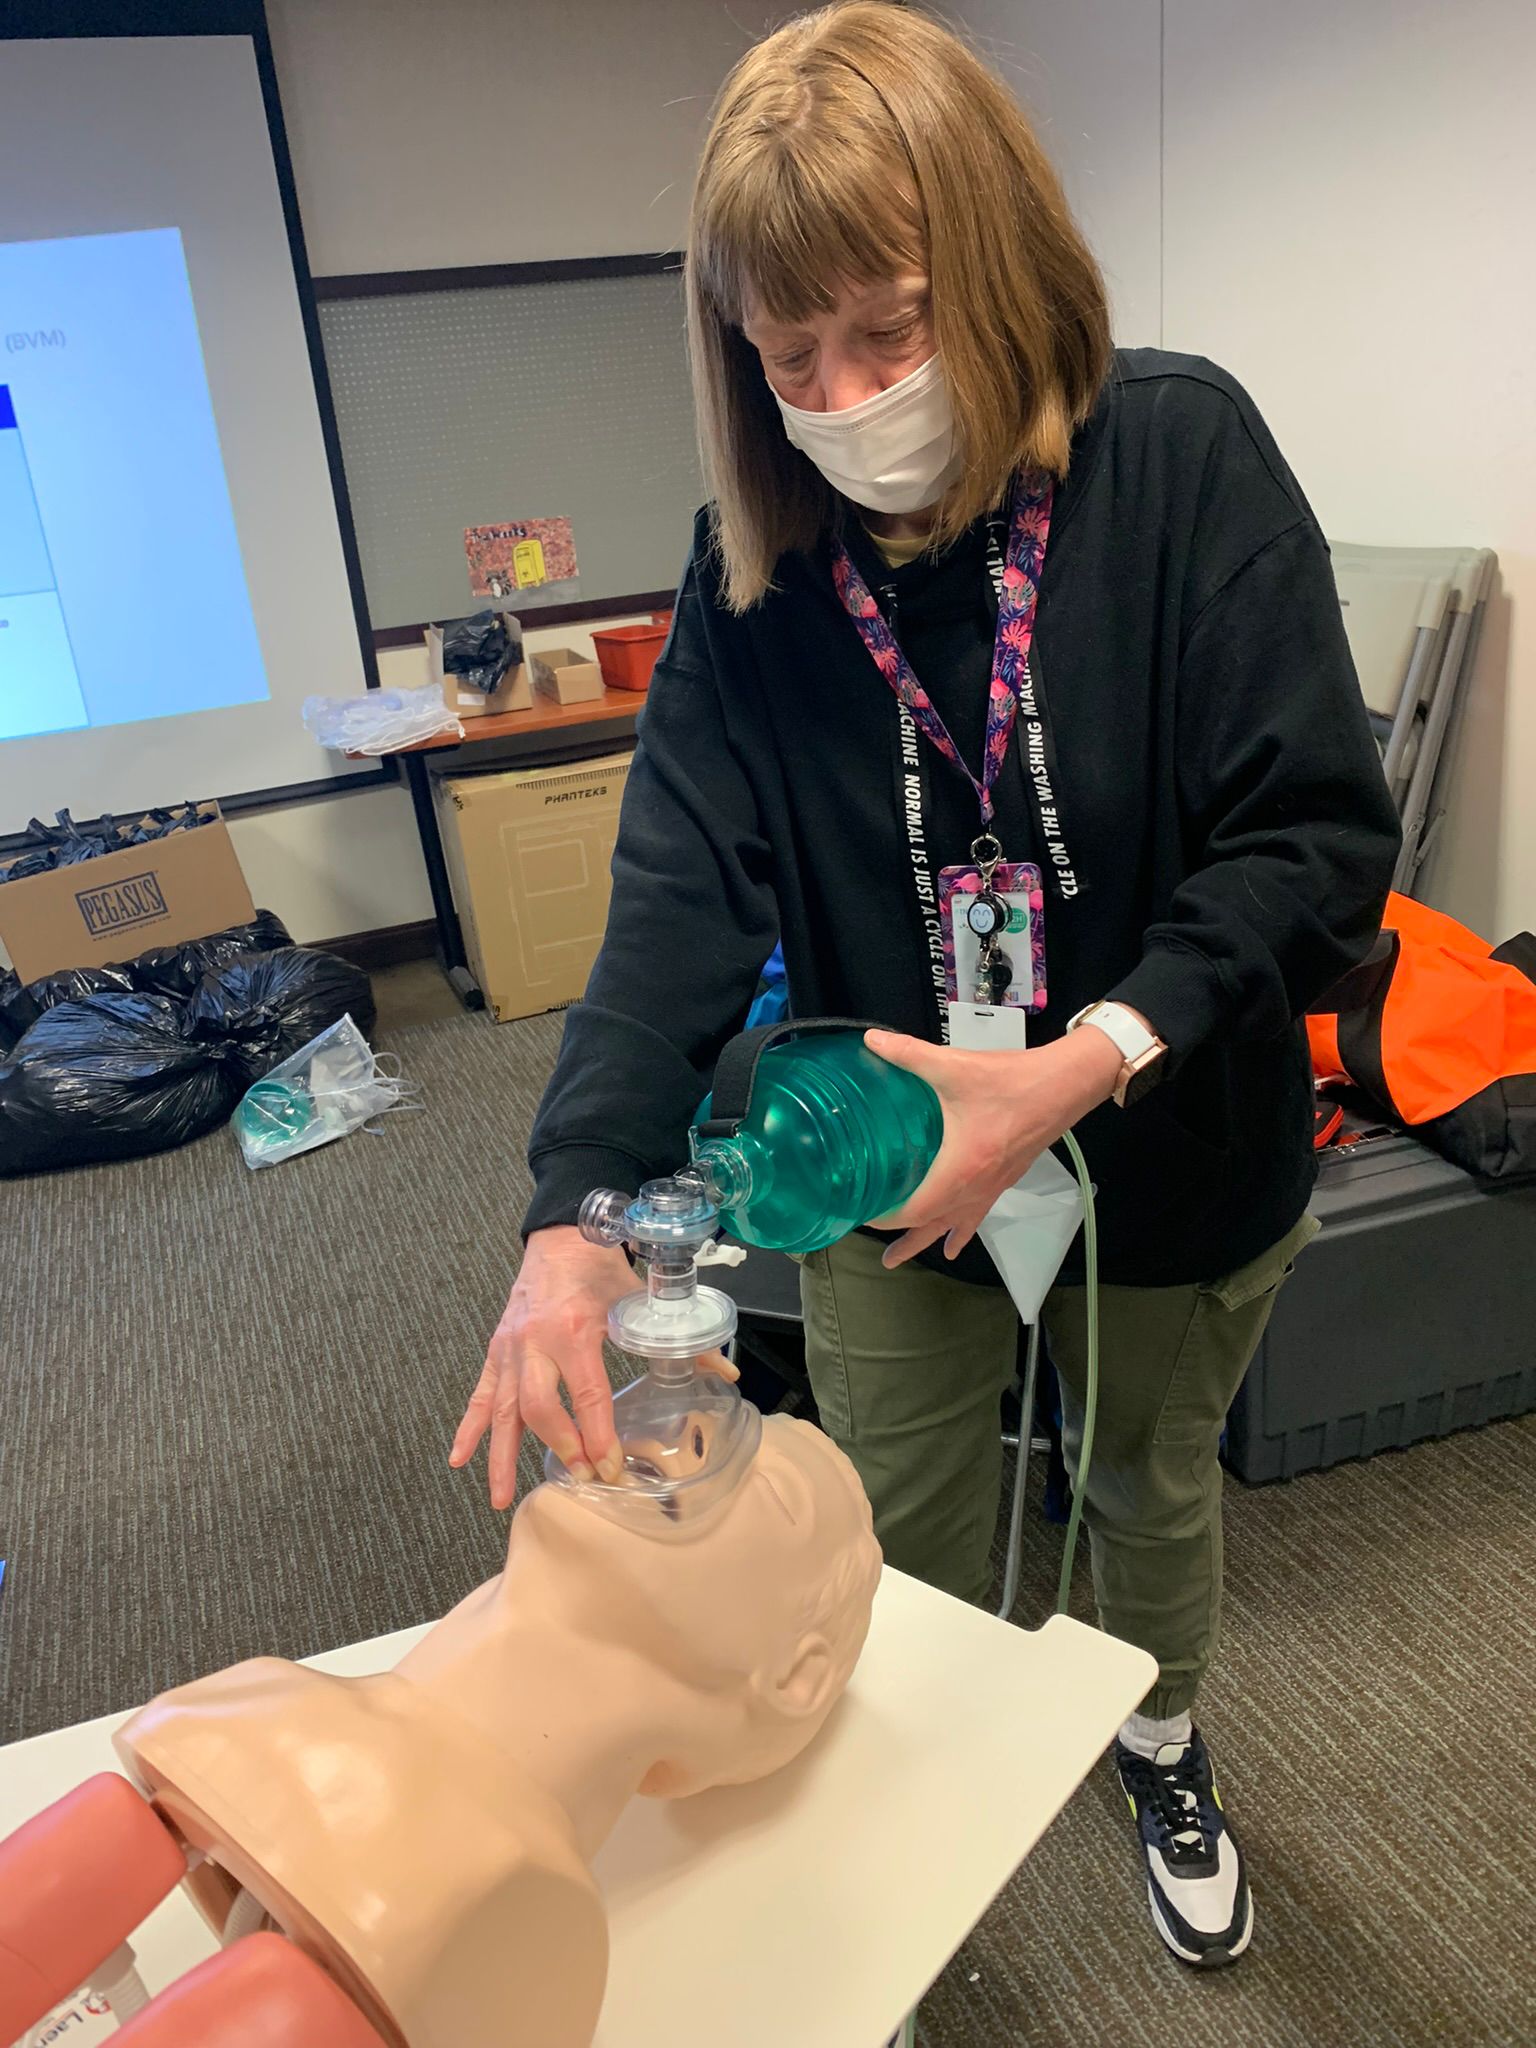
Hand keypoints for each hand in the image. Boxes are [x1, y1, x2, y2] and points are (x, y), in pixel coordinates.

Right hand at [450, 1226, 736, 1509]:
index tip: (610, 1467)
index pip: (587, 1395)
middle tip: (579, 1477)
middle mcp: (535, 1341)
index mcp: (574, 1330)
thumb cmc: (600, 1270)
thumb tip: (723, 1373)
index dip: (599, 1435)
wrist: (560, 1237)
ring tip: (501, 1499)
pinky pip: (480, 1394)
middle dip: (560, 1446)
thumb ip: (679, 1340)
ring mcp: (510, 1347)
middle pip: (539, 1407)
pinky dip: (469, 1427)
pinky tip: (458, 1458)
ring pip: (502, 1409)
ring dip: (501, 1456)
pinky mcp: (497, 1349)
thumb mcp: (640, 1301)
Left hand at [866, 1025, 1122, 1266]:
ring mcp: (993, 1186)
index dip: (887, 1218)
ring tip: (905, 1257)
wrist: (1065, 1085)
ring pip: (956, 1224)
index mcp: (959, 1168)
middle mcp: (975, 1186)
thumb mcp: (954, 1066)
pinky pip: (978, 1214)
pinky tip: (955, 1241)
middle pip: (934, 1226)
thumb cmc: (1011, 1081)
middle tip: (884, 1259)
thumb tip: (870, 1041)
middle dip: (906, 1241)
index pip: (916, 1209)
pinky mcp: (1005, 1178)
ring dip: (930, 1240)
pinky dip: (962, 1229)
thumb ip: (909, 1054)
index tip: (862, 1215)